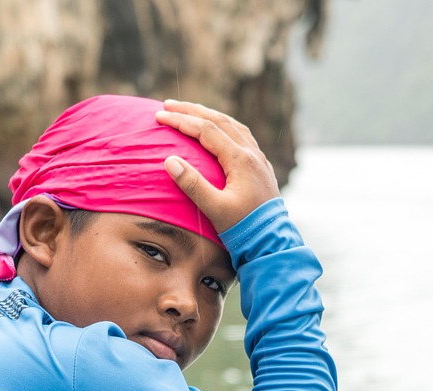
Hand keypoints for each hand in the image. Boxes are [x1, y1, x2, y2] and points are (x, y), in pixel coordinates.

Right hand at [155, 100, 279, 233]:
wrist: (272, 243)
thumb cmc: (243, 229)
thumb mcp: (215, 209)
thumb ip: (193, 184)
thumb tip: (169, 160)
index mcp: (240, 159)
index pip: (206, 130)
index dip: (181, 121)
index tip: (160, 116)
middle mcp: (252, 153)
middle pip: (220, 121)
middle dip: (192, 111)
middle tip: (168, 105)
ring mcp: (259, 159)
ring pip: (233, 126)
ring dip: (210, 116)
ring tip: (191, 112)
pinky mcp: (261, 168)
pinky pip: (242, 136)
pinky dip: (225, 127)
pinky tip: (219, 131)